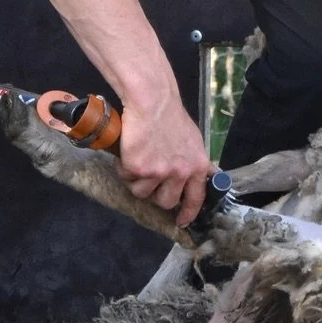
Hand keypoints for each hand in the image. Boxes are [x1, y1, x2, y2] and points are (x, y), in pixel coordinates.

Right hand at [116, 94, 213, 227]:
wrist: (152, 101)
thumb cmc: (170, 116)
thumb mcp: (192, 141)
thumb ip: (192, 162)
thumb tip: (197, 177)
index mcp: (198, 166)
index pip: (196, 198)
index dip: (188, 213)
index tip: (181, 221)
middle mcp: (180, 172)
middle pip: (166, 201)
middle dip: (155, 194)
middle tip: (148, 179)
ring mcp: (159, 172)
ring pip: (142, 193)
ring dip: (136, 180)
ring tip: (137, 159)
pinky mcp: (138, 168)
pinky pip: (126, 178)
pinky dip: (124, 167)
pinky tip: (128, 151)